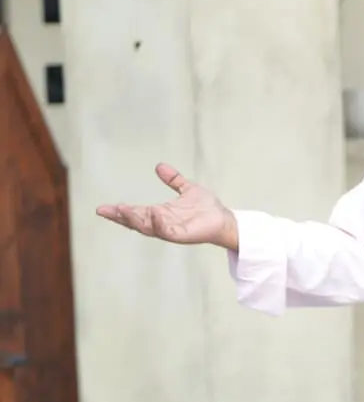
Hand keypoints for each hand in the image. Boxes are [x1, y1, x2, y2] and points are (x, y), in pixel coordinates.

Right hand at [96, 163, 237, 249]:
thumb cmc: (206, 208)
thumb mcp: (187, 189)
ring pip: (147, 227)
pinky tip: (153, 212)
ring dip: (134, 219)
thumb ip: (174, 179)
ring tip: (121, 210)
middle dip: (119, 216)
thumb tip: (159, 166)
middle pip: (135, 221)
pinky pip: (166, 231)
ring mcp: (170, 230)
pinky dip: (158, 223)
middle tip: (103, 210)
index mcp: (160, 213)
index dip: (120, 211)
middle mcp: (161, 223)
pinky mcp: (180, 235)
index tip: (102, 208)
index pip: (135, 212)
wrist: (224, 219)